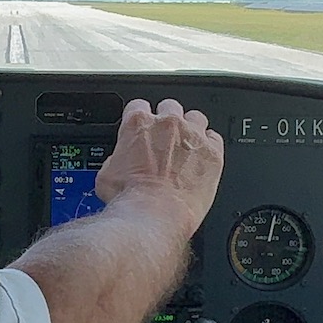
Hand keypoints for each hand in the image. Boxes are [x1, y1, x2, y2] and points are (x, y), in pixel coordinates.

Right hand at [95, 99, 222, 235]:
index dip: (140, 118)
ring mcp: (193, 136)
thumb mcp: (106, 176)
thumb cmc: (130, 199)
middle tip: (164, 141)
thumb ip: (115, 159)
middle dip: (167, 122)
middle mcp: (167, 123)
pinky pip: (215, 139)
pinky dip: (209, 146)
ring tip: (186, 149)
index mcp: (138, 123)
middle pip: (170, 107)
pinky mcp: (212, 153)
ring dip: (191, 130)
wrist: (153, 216)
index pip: (138, 106)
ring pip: (196, 118)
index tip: (142, 130)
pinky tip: (202, 159)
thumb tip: (119, 164)